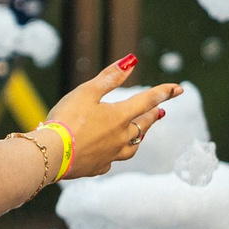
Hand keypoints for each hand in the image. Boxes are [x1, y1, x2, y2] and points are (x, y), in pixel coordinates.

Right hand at [44, 58, 185, 178]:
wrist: (50, 155)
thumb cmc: (66, 120)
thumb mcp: (87, 92)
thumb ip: (110, 77)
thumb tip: (132, 61)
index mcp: (119, 116)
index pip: (147, 100)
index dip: (164, 92)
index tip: (179, 89)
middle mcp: (120, 137)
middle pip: (142, 125)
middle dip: (152, 116)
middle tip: (160, 112)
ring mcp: (110, 155)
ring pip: (132, 146)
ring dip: (139, 137)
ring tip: (140, 134)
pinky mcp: (97, 168)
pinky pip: (111, 161)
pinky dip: (114, 154)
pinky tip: (110, 153)